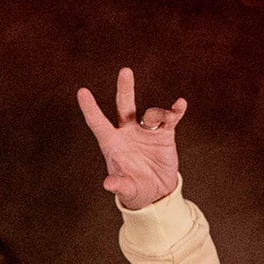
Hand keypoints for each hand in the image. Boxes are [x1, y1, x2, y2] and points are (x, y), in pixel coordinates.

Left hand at [73, 68, 186, 209]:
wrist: (156, 192)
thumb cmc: (134, 190)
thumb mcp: (126, 190)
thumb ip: (118, 185)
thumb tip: (108, 184)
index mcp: (112, 144)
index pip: (98, 123)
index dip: (90, 109)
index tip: (82, 91)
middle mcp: (127, 132)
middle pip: (124, 105)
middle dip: (125, 88)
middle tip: (125, 71)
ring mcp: (146, 131)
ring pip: (151, 113)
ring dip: (159, 113)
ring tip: (168, 118)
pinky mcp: (164, 134)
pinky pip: (170, 118)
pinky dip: (175, 111)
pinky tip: (180, 104)